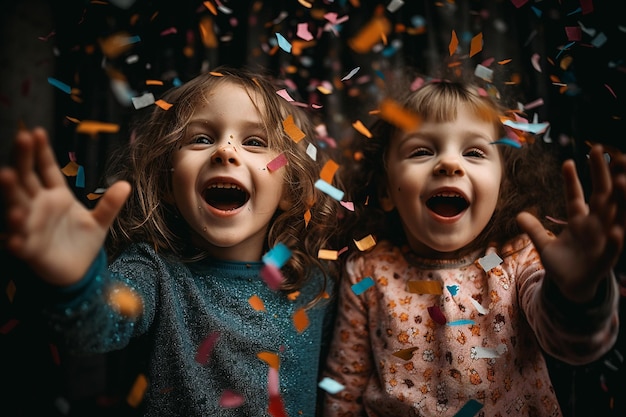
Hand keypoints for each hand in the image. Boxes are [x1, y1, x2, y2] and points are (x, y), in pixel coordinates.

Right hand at [0, 128, 130, 285]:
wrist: (79, 270)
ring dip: (11, 192)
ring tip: (6, 175)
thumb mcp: (100, 221)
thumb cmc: (83, 241)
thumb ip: (110, 204)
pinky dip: (15, 239)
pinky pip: (20, 243)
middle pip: (28, 179)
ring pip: (18, 206)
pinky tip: (13, 237)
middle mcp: (39, 206)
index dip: (41, 152)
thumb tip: (126, 184)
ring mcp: (31, 226)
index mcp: (56, 196)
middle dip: (23, 160)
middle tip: (20, 138)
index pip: (45, 169)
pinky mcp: (30, 249)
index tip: (36, 132)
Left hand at [517, 145, 625, 302]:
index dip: (572, 180)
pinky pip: (612, 248)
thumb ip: (534, 230)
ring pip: (615, 216)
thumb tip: (519, 215)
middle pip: (602, 196)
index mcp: (580, 222)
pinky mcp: (605, 261)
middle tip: (602, 151)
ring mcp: (603, 241)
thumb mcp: (545, 246)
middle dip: (603, 175)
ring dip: (620, 199)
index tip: (568, 161)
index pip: (576, 196)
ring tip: (621, 180)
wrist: (571, 289)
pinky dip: (615, 240)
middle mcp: (596, 227)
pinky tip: (616, 230)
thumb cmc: (563, 265)